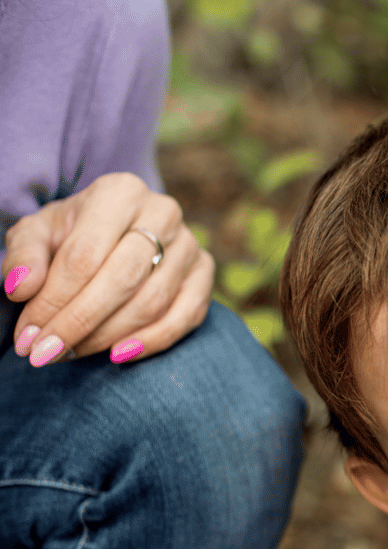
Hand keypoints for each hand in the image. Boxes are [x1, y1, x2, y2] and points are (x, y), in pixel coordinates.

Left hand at [2, 172, 213, 365]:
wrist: (117, 232)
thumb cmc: (72, 234)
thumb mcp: (38, 234)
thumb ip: (23, 257)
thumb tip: (21, 289)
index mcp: (119, 192)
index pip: (84, 256)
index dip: (52, 301)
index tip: (25, 337)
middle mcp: (162, 213)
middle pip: (121, 279)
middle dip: (79, 323)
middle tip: (45, 354)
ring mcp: (190, 244)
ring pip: (152, 302)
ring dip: (107, 337)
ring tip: (71, 353)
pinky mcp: (205, 273)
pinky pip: (186, 316)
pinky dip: (152, 341)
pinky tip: (118, 355)